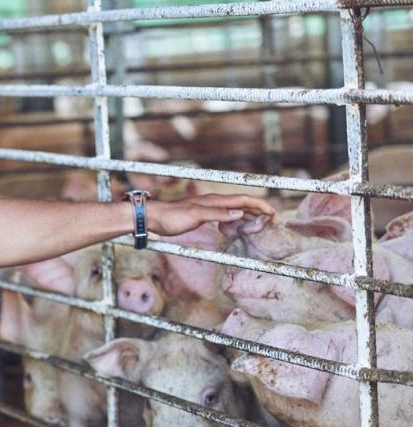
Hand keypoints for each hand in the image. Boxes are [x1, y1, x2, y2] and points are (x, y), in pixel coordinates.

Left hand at [147, 193, 275, 236]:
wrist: (154, 218)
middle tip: (272, 219)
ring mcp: (208, 208)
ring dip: (249, 214)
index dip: (259, 205)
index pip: (243, 200)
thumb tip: (239, 214)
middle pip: (242, 203)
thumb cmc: (172, 217)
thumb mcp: (195, 217)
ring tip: (261, 222)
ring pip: (234, 209)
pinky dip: (235, 219)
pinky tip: (237, 225)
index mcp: (214, 201)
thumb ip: (217, 214)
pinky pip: (225, 216)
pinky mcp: (202, 215)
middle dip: (258, 209)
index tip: (273, 213)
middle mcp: (214, 202)